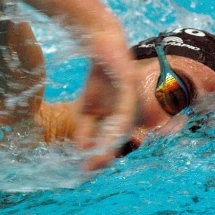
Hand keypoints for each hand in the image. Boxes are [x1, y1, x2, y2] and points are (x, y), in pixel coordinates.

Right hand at [74, 29, 137, 169]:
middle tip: (89, 169)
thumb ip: (85, 128)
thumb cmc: (98, 78)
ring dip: (111, 144)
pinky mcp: (130, 84)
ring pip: (124, 126)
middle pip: (119, 138)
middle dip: (105, 154)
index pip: (112, 142)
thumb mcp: (87, 108)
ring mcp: (132, 99)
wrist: (100, 44)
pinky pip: (125, 107)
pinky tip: (109, 133)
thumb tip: (81, 150)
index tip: (85, 169)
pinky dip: (118, 122)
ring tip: (98, 158)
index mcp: (121, 119)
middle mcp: (130, 112)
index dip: (100, 155)